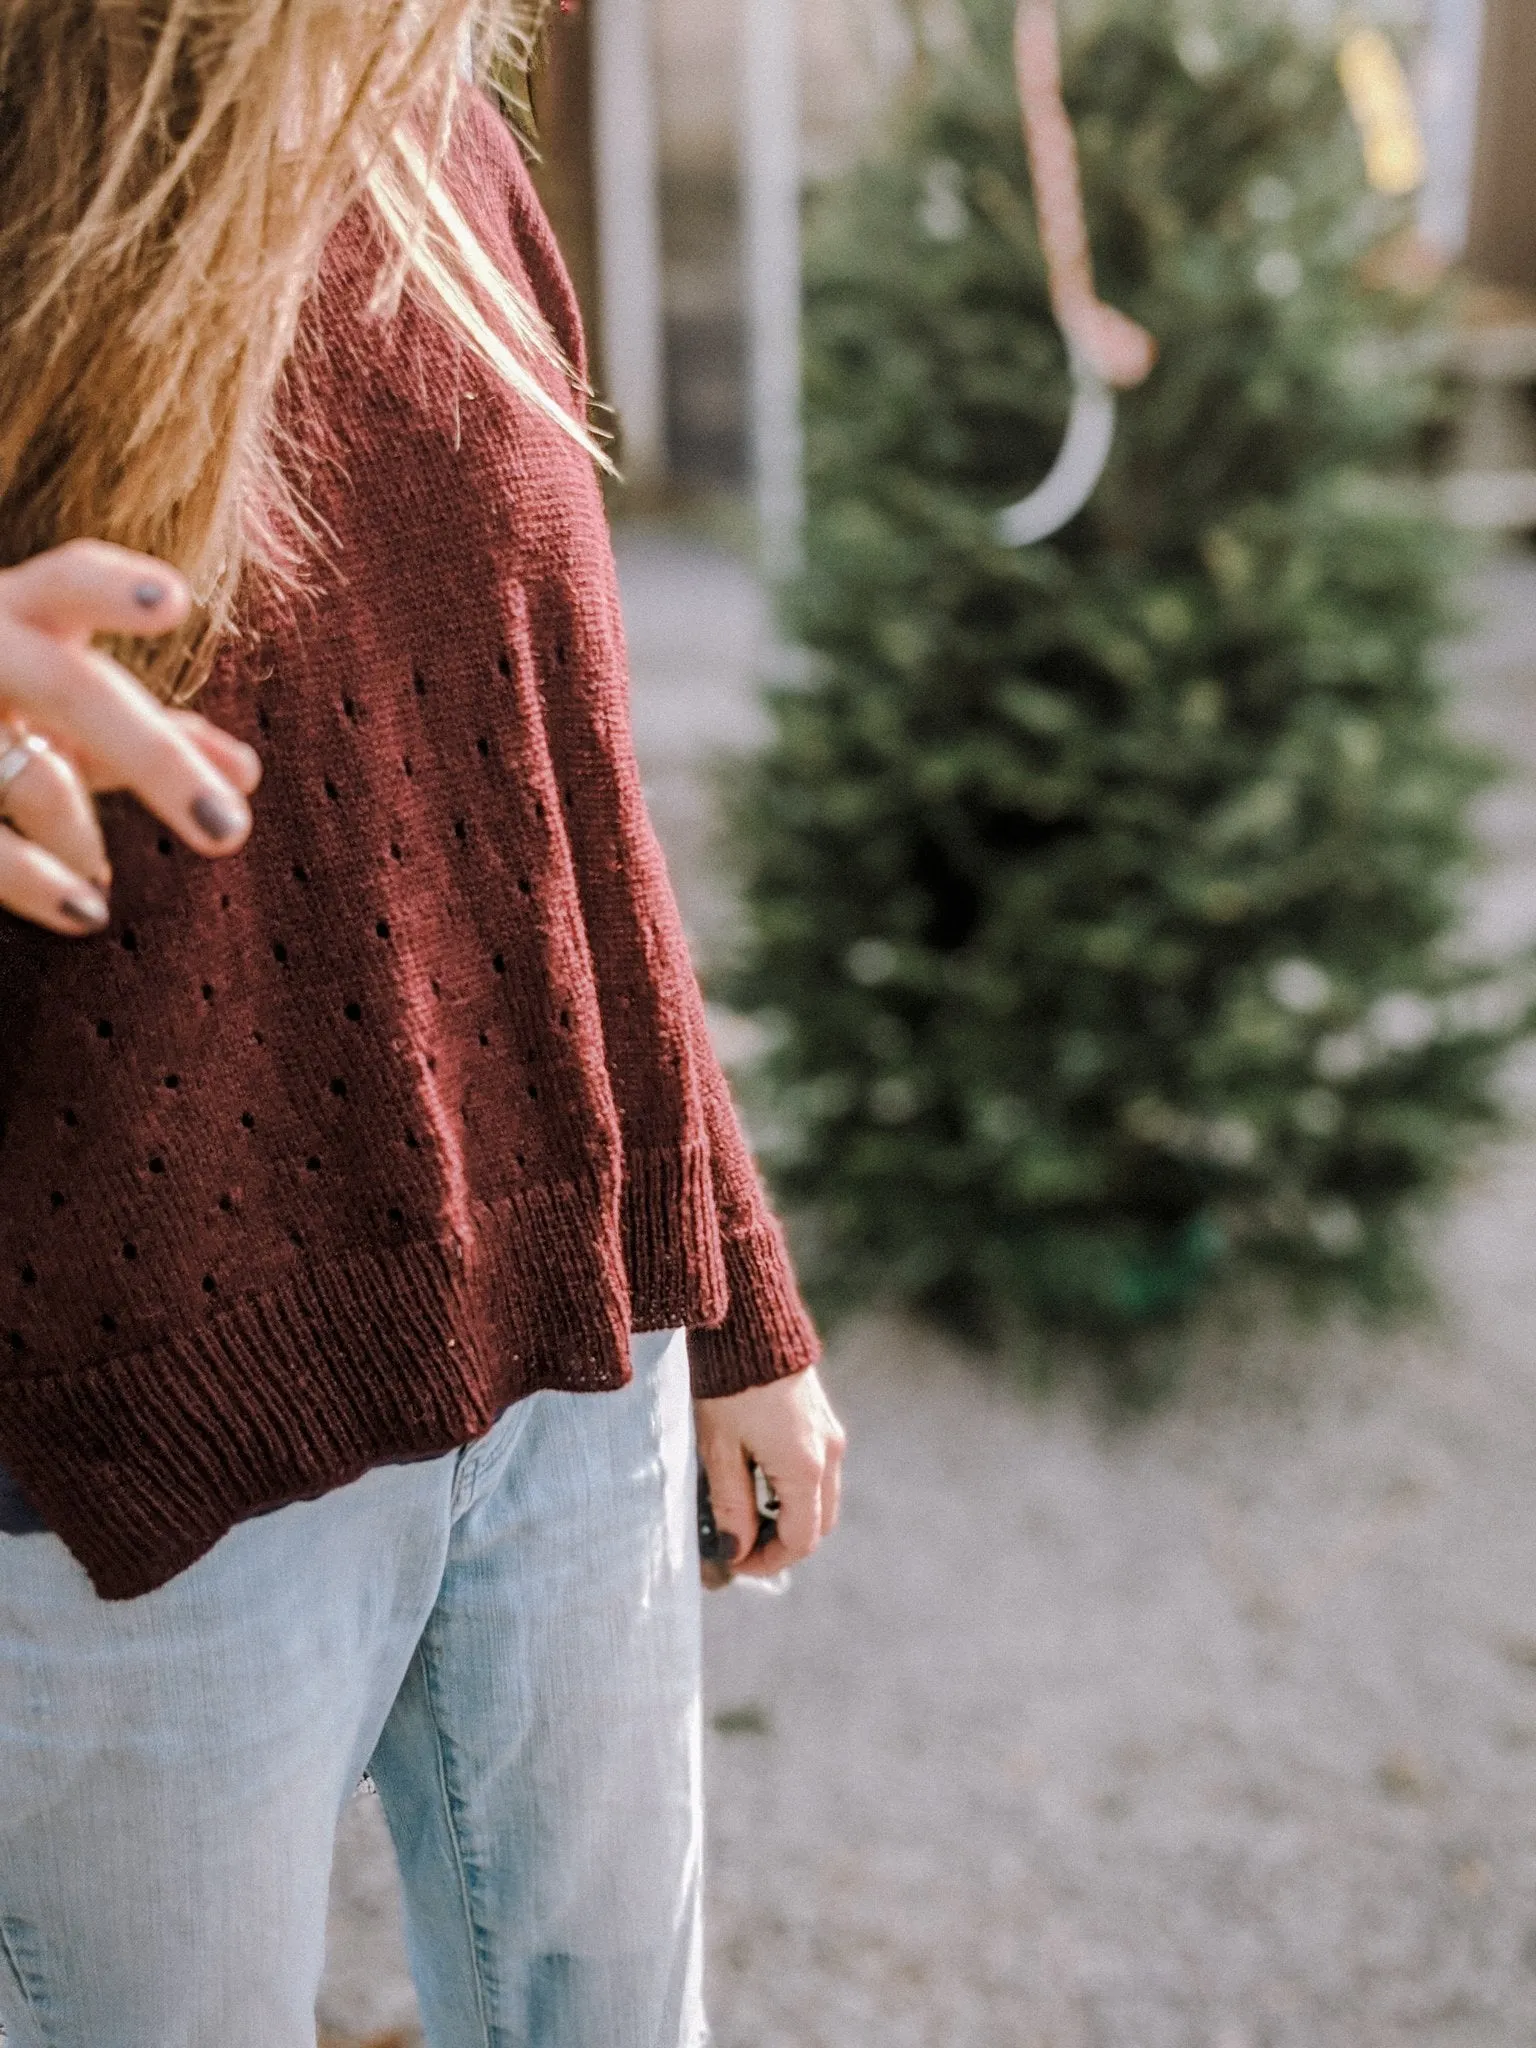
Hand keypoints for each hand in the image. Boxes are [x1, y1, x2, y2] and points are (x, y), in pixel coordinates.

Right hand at [0, 540, 260, 934]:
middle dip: (155, 759)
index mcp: (21, 614)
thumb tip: (248, 774)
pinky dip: (31, 880)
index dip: (114, 591)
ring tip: (102, 890)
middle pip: (71, 690)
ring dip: (77, 837)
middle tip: (230, 833)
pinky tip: (86, 910)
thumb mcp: (60, 702)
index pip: (69, 584)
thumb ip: (150, 732)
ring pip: (24, 778)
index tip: (175, 602)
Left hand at [694, 1367, 845, 1583]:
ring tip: (745, 1514)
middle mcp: (829, 1454)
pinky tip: (759, 1481)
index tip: (735, 1563)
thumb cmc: (729, 1387)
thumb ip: (730, 1507)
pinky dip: (795, 1492)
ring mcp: (831, 1436)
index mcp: (805, 1467)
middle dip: (782, 1543)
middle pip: (818, 1525)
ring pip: (821, 1500)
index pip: (800, 1539)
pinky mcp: (823, 1421)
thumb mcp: (720, 1451)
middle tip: (741, 1545)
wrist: (749, 1325)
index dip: (768, 1561)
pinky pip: (819, 1473)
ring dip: (789, 1517)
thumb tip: (737, 1551)